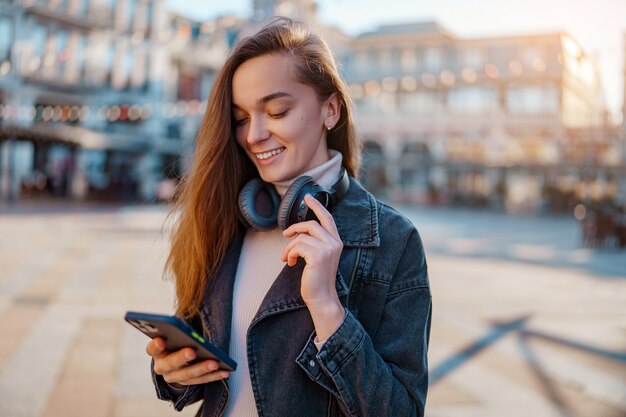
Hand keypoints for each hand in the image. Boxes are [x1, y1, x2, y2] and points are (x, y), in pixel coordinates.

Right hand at [147, 337, 230, 386]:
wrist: (175, 360)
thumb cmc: (176, 341)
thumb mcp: (174, 335)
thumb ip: (178, 330)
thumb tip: (189, 324)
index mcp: (157, 352)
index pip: (153, 349)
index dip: (156, 345)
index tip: (160, 340)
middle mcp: (163, 367)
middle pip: (170, 364)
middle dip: (181, 357)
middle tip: (192, 351)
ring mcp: (175, 377)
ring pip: (188, 375)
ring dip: (202, 369)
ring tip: (215, 363)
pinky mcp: (188, 383)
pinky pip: (201, 380)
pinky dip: (214, 376)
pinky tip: (225, 371)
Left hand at [282, 194, 344, 339]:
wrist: (321, 298)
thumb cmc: (317, 279)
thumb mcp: (318, 257)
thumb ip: (314, 243)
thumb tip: (297, 233)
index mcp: (336, 242)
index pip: (327, 218)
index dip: (317, 205)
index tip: (307, 197)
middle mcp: (335, 243)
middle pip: (311, 224)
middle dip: (295, 228)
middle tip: (285, 234)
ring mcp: (328, 248)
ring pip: (301, 237)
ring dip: (290, 247)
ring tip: (287, 258)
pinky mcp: (318, 255)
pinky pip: (297, 246)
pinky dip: (290, 253)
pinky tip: (291, 263)